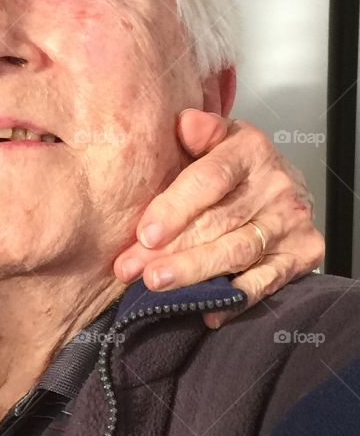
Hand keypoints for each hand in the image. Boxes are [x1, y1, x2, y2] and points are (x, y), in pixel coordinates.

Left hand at [113, 110, 323, 328]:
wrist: (283, 184)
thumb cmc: (234, 164)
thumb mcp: (216, 138)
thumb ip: (199, 132)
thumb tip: (184, 123)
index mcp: (250, 149)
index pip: (209, 179)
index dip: (175, 208)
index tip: (144, 234)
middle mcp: (275, 185)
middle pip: (218, 222)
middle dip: (171, 249)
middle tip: (133, 269)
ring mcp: (290, 222)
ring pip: (237, 253)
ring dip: (194, 272)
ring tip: (156, 285)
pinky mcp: (302, 253)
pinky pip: (266, 282)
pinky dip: (236, 300)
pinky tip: (208, 311)